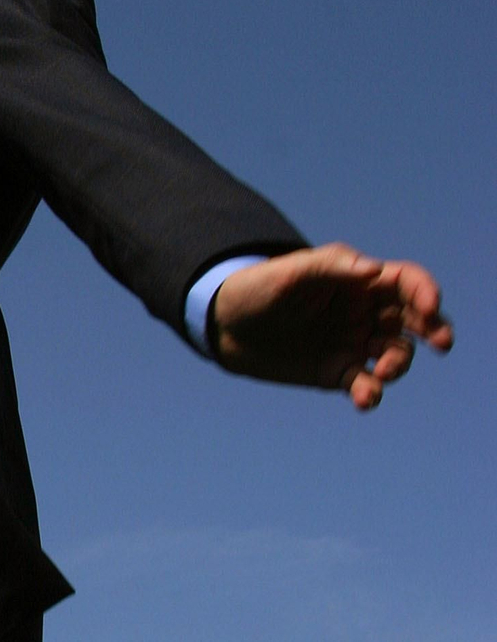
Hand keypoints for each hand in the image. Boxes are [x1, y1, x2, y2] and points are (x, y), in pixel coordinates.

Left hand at [212, 243, 452, 410]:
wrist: (224, 324)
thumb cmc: (258, 287)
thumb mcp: (289, 271)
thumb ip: (330, 266)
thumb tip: (374, 270)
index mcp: (357, 281)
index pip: (405, 282)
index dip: (424, 291)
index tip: (428, 306)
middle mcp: (364, 312)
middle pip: (413, 320)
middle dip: (434, 329)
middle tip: (441, 341)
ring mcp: (354, 343)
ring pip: (395, 355)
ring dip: (398, 364)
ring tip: (382, 373)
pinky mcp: (338, 372)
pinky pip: (366, 385)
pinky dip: (372, 393)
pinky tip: (366, 399)